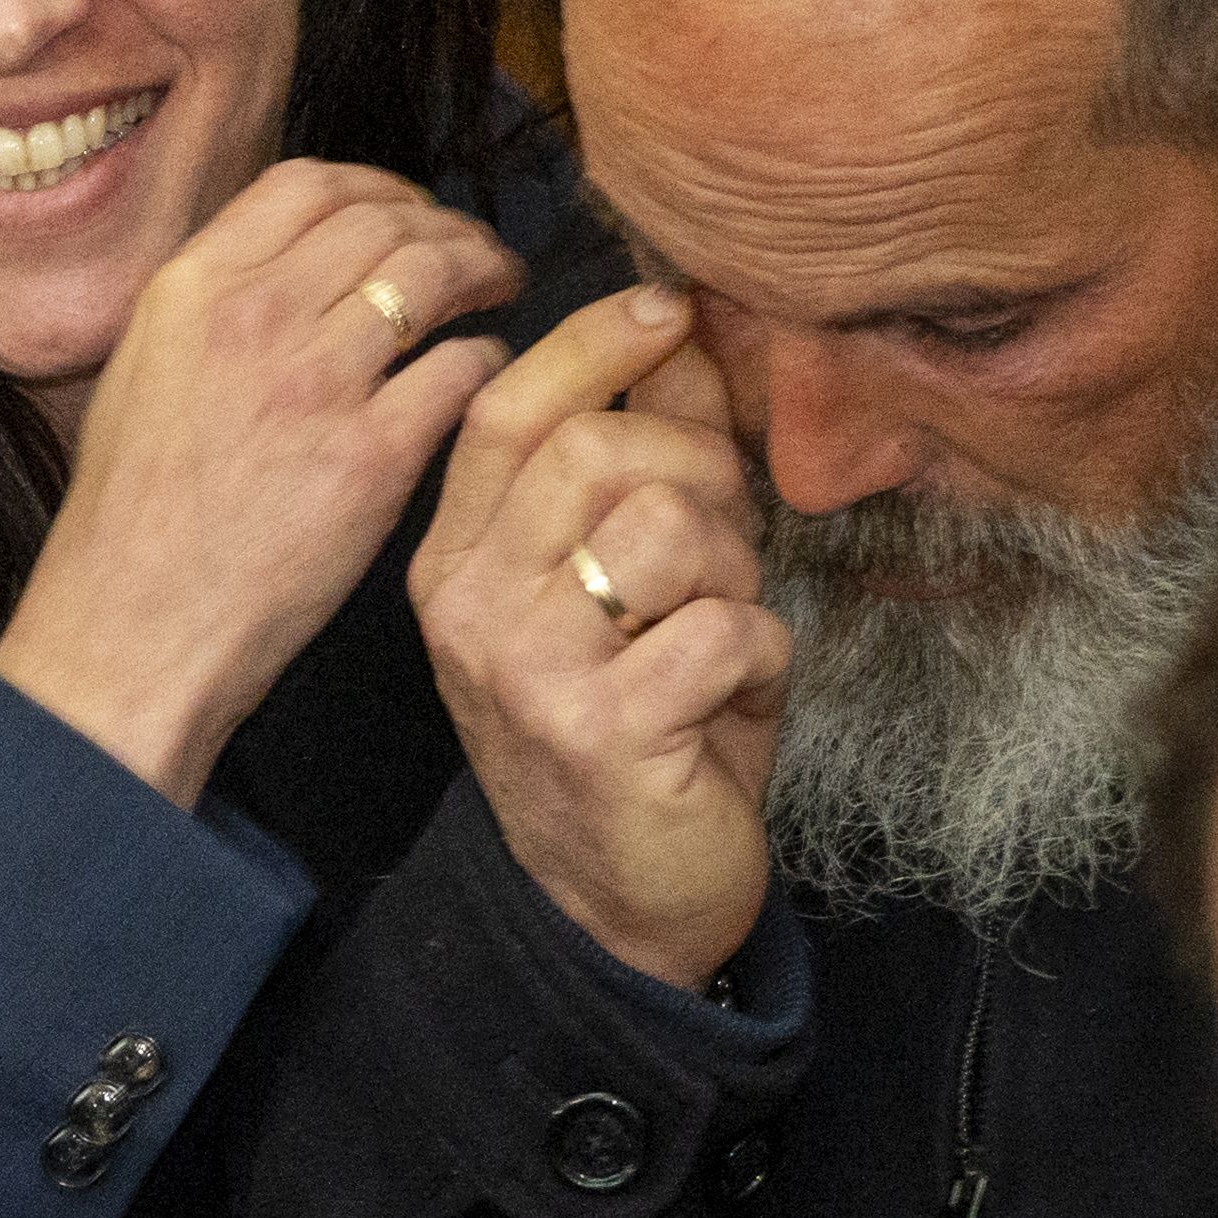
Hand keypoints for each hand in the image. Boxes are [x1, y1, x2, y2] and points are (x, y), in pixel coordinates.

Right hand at [0, 163, 524, 808]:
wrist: (131, 628)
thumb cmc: (132, 519)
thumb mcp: (143, 373)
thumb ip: (214, 307)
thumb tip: (297, 264)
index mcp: (189, 288)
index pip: (308, 183)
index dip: (379, 186)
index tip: (409, 211)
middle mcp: (252, 316)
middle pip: (384, 219)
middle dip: (447, 225)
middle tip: (479, 253)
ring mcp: (314, 383)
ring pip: (435, 274)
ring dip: (485, 272)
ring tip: (503, 292)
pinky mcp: (370, 457)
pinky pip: (462, 371)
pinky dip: (490, 361)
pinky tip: (488, 378)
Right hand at [408, 286, 787, 989]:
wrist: (614, 910)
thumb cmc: (630, 729)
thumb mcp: (622, 583)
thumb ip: (642, 454)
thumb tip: (680, 324)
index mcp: (457, 559)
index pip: (507, 408)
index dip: (595, 339)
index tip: (672, 307)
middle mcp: (469, 607)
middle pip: (595, 451)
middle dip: (697, 473)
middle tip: (726, 539)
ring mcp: (525, 671)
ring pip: (663, 529)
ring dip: (732, 572)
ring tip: (722, 629)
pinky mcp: (599, 733)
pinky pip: (722, 629)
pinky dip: (760, 657)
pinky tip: (732, 699)